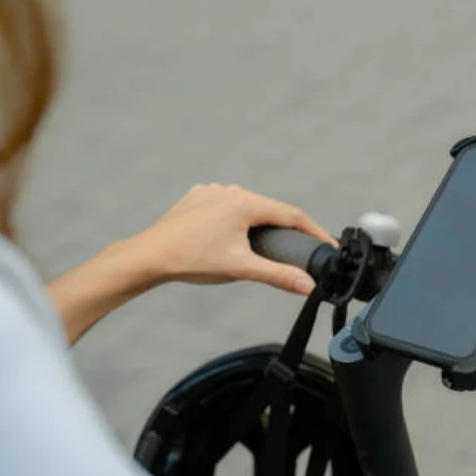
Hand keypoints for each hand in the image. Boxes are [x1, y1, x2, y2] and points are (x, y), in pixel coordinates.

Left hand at [134, 184, 334, 293]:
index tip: (326, 243)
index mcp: (245, 203)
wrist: (150, 256)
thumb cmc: (192, 260)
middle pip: (270, 210)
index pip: (292, 215)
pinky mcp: (199, 197)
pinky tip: (232, 237)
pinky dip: (237, 220)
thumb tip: (308, 285)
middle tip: (298, 249)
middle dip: (285, 230)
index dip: (313, 231)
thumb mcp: (241, 268)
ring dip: (259, 224)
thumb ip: (278, 275)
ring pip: (248, 207)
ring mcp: (213, 191)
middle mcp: (231, 190)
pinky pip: (227, 206)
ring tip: (264, 247)